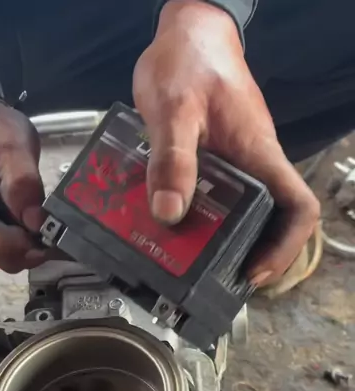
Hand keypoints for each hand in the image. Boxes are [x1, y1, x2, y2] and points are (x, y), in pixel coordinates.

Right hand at [0, 97, 46, 272]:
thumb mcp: (10, 140)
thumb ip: (22, 179)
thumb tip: (36, 222)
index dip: (8, 243)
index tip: (40, 234)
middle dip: (23, 249)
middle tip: (54, 233)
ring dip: (26, 248)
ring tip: (48, 226)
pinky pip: (1, 250)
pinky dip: (24, 244)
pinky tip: (39, 228)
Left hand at [133, 0, 320, 285]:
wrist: (185, 33)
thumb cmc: (187, 63)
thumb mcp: (174, 110)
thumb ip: (172, 159)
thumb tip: (168, 215)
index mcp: (259, 155)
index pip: (297, 207)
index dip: (286, 246)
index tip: (255, 272)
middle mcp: (254, 165)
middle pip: (270, 222)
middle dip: (247, 256)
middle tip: (210, 281)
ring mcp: (235, 164)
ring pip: (240, 215)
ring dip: (220, 242)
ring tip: (187, 265)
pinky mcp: (213, 162)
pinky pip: (215, 199)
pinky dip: (198, 220)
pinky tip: (170, 230)